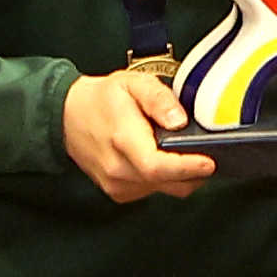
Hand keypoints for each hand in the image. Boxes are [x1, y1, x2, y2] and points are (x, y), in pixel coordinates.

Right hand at [62, 62, 220, 201]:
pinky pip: (152, 191)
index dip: (187, 167)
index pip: (157, 167)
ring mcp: (116, 184)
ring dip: (180, 176)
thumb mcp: (133, 84)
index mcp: (122, 140)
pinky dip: (165, 179)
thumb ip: (159, 99)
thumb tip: (180, 121)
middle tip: (209, 155)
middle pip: (167, 183)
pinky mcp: (118, 192)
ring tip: (184, 152)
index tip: (209, 162)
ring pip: (163, 190)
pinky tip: (162, 159)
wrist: (67, 116)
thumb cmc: (102, 99)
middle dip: (194, 173)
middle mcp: (118, 169)